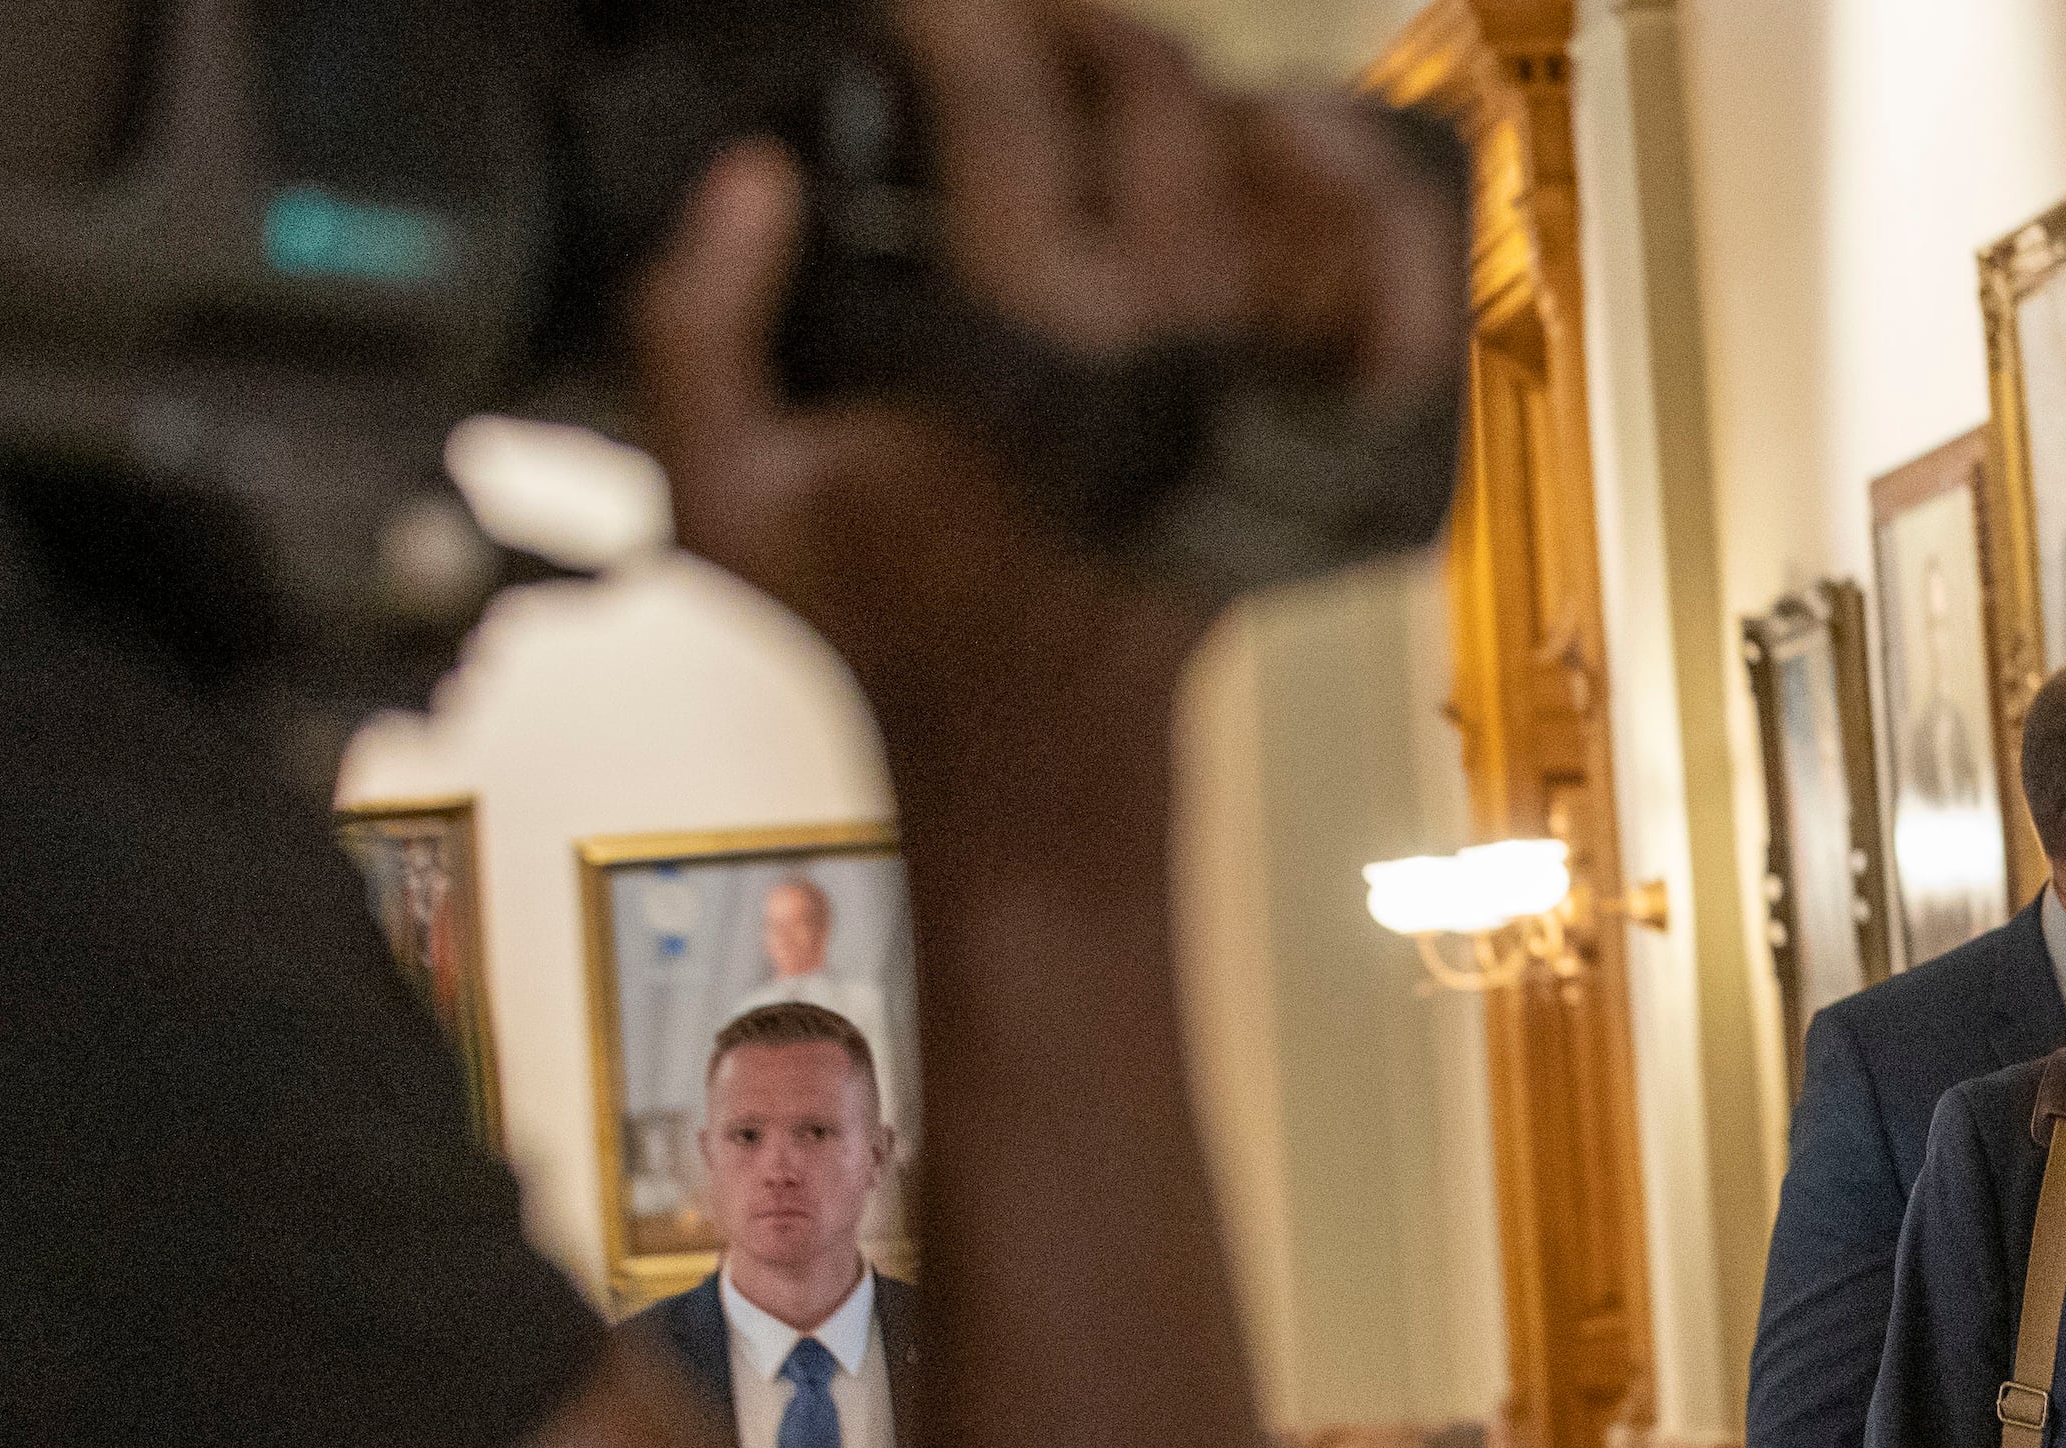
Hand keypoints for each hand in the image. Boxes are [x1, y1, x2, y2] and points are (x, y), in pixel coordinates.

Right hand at [628, 2, 1464, 767]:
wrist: (1036, 754)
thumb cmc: (893, 633)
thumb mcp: (723, 500)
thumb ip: (693, 323)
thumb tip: (751, 178)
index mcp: (1026, 341)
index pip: (1005, 94)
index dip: (951, 12)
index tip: (913, 9)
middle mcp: (1166, 338)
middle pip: (1154, 82)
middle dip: (1072, 20)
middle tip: (1008, 22)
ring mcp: (1253, 370)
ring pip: (1268, 149)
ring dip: (1185, 89)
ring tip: (1099, 76)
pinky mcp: (1304, 411)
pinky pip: (1373, 268)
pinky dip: (1346, 189)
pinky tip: (1280, 144)